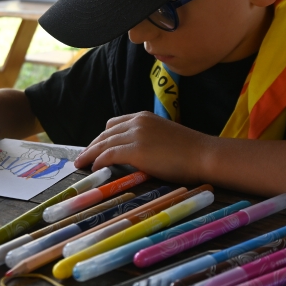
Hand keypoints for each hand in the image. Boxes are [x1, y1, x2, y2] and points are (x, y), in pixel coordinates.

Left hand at [73, 111, 216, 183]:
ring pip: (104, 143)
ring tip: (81, 164)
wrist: (204, 155)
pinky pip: (109, 155)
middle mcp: (137, 122)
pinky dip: (99, 161)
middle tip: (82, 157)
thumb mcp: (164, 137)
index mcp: (144, 117)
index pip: (114, 124)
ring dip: (90, 154)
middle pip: (105, 133)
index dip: (102, 137)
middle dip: (92, 146)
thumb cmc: (190, 152)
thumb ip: (146, 141)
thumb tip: (134, 155)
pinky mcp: (135, 150)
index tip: (94, 147)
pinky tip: (94, 168)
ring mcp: (136, 135)